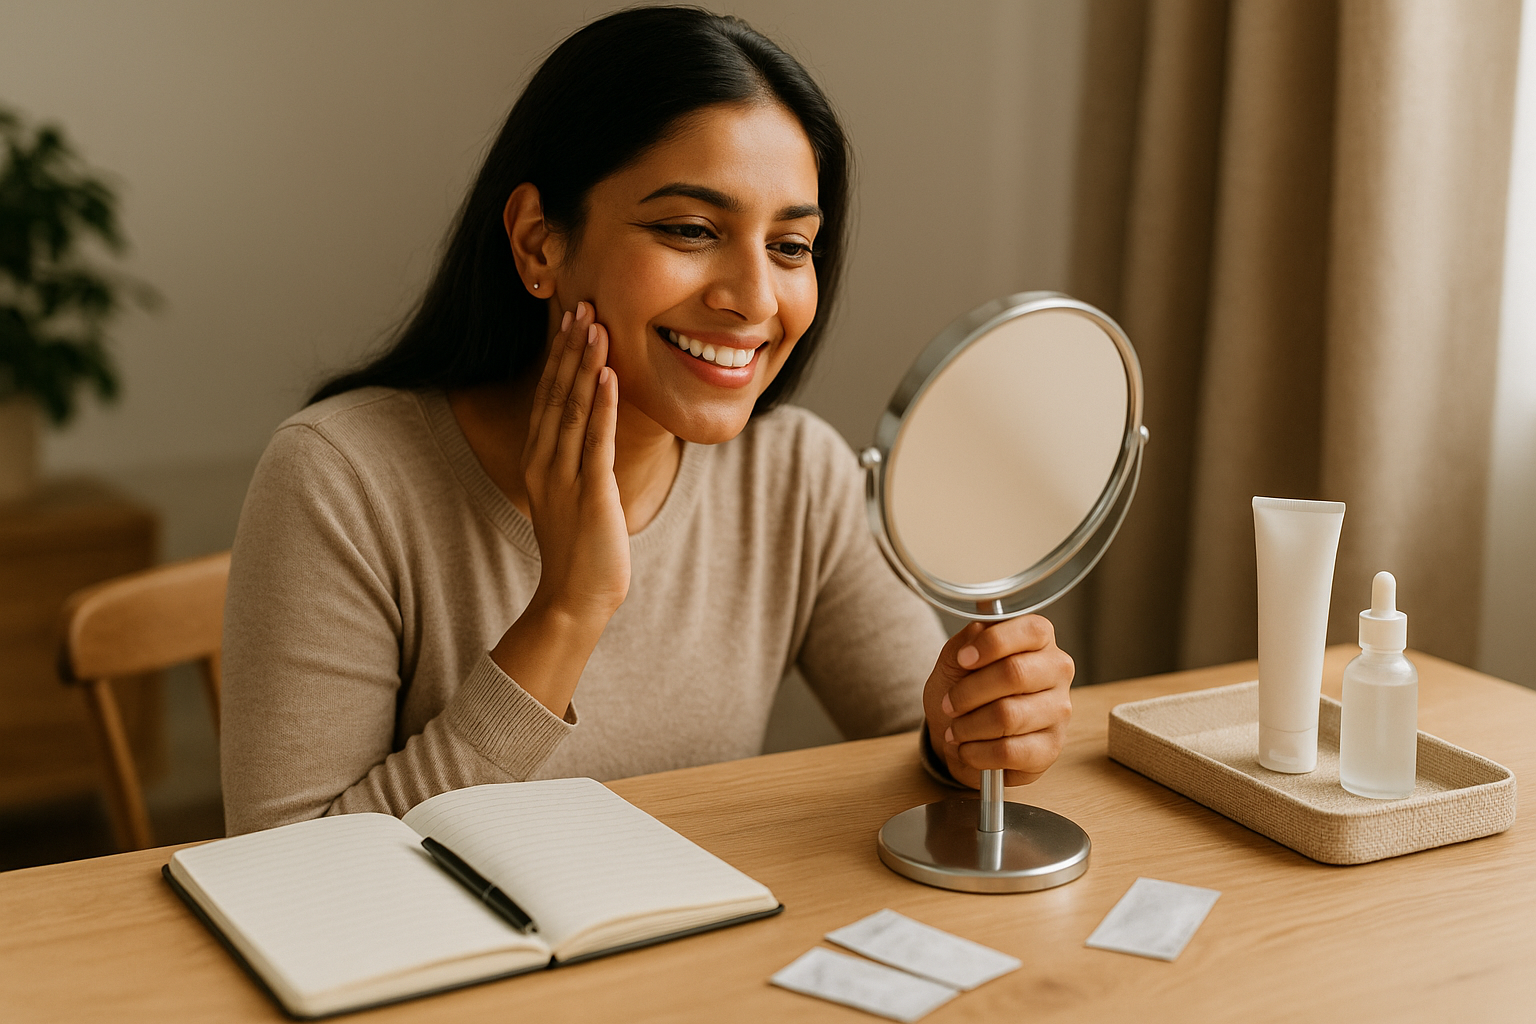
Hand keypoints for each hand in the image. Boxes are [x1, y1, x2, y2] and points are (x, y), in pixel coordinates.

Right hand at [490, 301, 626, 715]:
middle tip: (581, 302)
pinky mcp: (589, 493)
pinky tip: (608, 375)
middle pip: (556, 392)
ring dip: (584, 364)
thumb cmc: (582, 551)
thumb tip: (597, 431)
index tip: (571, 318)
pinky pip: (594, 440)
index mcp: (541, 460)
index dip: (560, 356)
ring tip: (595, 325)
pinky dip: (601, 405)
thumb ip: (581, 461)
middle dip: (569, 347)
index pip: (549, 396)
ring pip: (572, 408)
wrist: (574, 598)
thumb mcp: (576, 496)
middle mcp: (546, 462)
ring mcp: (564, 477)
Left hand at [922, 615, 1073, 787]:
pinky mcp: (1050, 748)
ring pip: (1008, 716)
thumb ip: (968, 640)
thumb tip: (979, 634)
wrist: (959, 736)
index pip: (1031, 630)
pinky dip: (976, 752)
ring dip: (968, 726)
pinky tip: (968, 748)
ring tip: (955, 729)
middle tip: (949, 703)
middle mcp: (1057, 672)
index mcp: (1039, 640)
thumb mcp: (956, 659)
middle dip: (968, 692)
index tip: (963, 659)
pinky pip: (1008, 751)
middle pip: (1014, 673)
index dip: (992, 643)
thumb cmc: (965, 691)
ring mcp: (1059, 711)